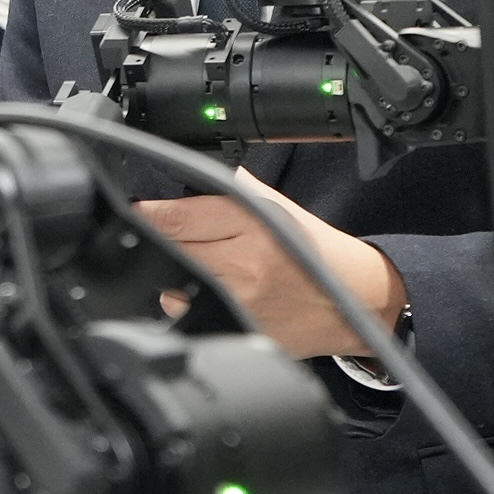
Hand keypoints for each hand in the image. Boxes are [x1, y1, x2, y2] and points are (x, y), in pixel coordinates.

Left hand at [130, 193, 401, 360]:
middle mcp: (244, 260)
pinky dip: (182, 302)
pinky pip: (186, 314)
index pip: (178, 214)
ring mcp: (239, 298)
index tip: (135, 209)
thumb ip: (234, 188)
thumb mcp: (279, 208)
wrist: (359, 301)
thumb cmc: (316, 253)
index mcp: (253, 221)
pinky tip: (201, 293)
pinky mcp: (237, 326)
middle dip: (154, 239)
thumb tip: (187, 166)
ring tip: (190, 265)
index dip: (148, 211)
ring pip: (170, 284)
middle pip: (169, 246)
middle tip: (152, 234)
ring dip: (166, 274)